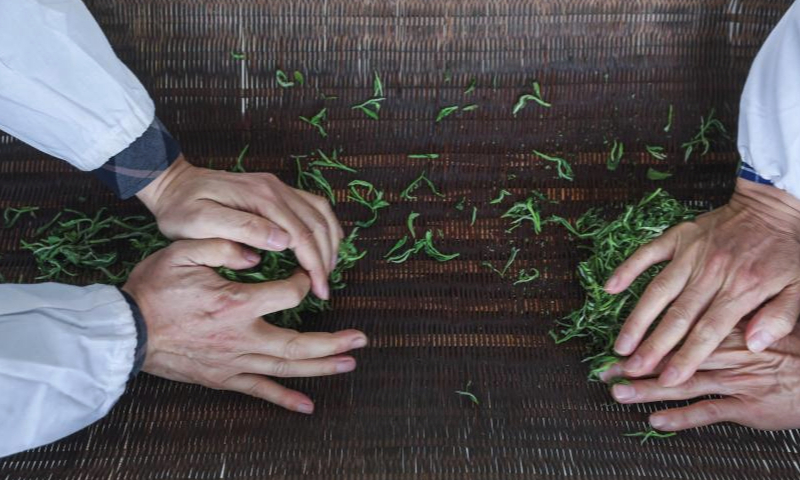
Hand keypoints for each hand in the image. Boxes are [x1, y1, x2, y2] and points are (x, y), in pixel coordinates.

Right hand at [122, 239, 366, 413]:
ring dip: (321, 366)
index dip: (305, 282)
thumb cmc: (154, 289)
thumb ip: (224, 244)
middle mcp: (243, 336)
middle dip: (334, 341)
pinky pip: (259, 391)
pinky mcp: (223, 378)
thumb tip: (258, 248)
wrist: (125, 330)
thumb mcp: (184, 252)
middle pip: (300, 343)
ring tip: (350, 363)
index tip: (307, 276)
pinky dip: (285, 399)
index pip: (290, 294)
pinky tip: (308, 406)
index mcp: (238, 302)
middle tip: (361, 339)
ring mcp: (235, 361)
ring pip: (286, 367)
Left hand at [136, 155, 342, 299]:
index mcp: (260, 198)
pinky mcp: (275, 189)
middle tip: (324, 289)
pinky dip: (325, 226)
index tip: (318, 291)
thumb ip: (241, 229)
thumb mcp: (201, 223)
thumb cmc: (181, 209)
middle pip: (316, 225)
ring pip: (321, 213)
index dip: (314, 265)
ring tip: (327, 271)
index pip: (301, 235)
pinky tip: (325, 244)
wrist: (172, 184)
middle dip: (326, 259)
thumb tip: (283, 241)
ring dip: (330, 242)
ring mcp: (277, 186)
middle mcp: (275, 188)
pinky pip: (313, 205)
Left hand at [603, 325, 799, 430]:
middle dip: (638, 364)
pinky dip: (682, 417)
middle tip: (605, 369)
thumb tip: (699, 308)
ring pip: (684, 383)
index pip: (679, 331)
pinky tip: (655, 420)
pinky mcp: (749, 407)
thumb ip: (734, 316)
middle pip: (672, 357)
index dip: (647, 337)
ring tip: (618, 392)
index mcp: (730, 329)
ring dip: (648, 390)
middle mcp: (729, 353)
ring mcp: (737, 381)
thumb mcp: (769, 319)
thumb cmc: (797, 350)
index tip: (621, 343)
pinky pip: (709, 411)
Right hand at [606, 178, 799, 386]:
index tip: (669, 379)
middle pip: (677, 316)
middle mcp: (711, 273)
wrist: (774, 205)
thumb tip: (754, 344)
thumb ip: (780, 317)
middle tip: (634, 370)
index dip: (687, 357)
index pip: (709, 331)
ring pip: (658, 291)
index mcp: (742, 288)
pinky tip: (610, 288)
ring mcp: (691, 253)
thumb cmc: (786, 250)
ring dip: (637, 319)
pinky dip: (627, 269)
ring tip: (621, 345)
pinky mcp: (679, 236)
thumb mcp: (799, 286)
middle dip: (654, 346)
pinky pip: (647, 253)